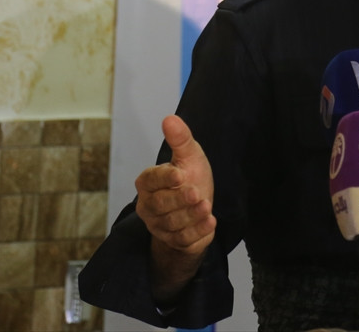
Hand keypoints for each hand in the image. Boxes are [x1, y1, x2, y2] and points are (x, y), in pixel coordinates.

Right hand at [135, 115, 216, 256]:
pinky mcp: (173, 241)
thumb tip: (170, 118)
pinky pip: (183, 239)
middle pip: (160, 205)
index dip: (165, 178)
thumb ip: (180, 139)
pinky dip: (198, 231)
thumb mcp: (189, 156)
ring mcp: (159, 225)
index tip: (181, 174)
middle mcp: (148, 205)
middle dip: (179, 200)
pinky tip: (210, 222)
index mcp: (148, 182)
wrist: (200, 207)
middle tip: (196, 193)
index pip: (150, 180)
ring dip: (191, 216)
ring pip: (172, 224)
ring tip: (206, 206)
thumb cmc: (190, 177)